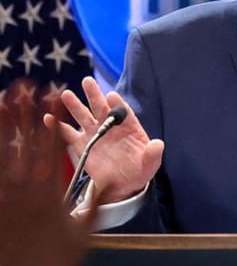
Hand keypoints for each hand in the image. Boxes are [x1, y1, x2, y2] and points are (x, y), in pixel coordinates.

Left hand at [0, 83, 94, 265]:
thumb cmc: (56, 264)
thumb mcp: (84, 235)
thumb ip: (95, 204)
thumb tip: (109, 182)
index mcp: (50, 191)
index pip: (50, 145)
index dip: (49, 117)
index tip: (50, 95)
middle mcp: (24, 188)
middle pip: (23, 142)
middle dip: (23, 111)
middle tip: (22, 85)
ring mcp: (5, 196)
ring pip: (1, 153)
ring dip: (2, 125)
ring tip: (0, 100)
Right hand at [43, 76, 163, 204]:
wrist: (123, 184)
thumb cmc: (139, 171)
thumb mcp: (150, 165)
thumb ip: (153, 154)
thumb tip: (158, 144)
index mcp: (129, 128)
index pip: (124, 113)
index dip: (118, 104)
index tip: (112, 96)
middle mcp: (110, 127)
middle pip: (101, 108)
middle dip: (94, 95)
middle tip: (87, 81)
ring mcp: (95, 134)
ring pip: (84, 116)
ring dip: (75, 106)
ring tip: (66, 95)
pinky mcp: (82, 145)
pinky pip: (68, 134)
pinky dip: (58, 126)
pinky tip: (49, 118)